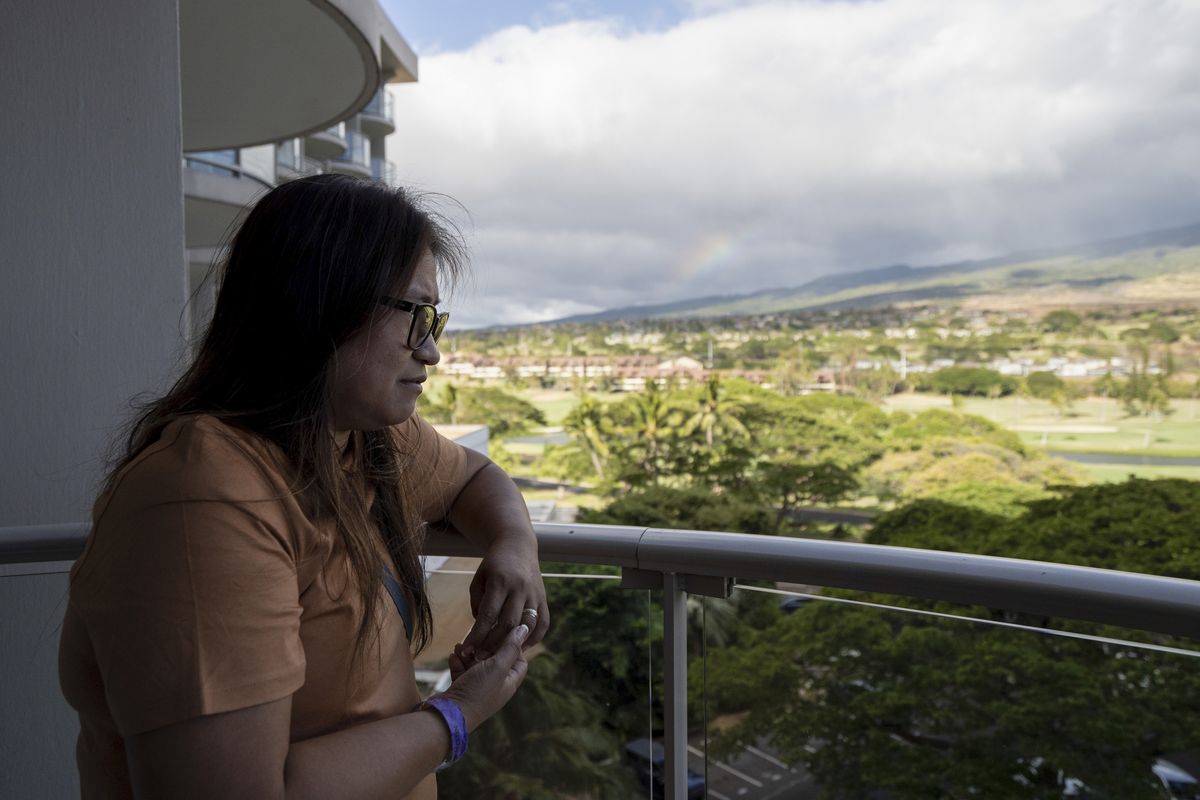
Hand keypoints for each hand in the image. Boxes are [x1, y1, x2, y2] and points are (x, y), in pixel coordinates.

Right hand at [441, 623, 530, 730]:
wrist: (448, 716)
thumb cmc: (477, 692)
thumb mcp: (497, 667)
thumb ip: (510, 647)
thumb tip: (525, 628)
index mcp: (509, 682)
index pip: (519, 660)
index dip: (513, 645)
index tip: (502, 632)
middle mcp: (496, 686)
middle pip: (496, 660)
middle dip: (486, 647)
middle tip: (479, 637)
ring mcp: (478, 688)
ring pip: (477, 664)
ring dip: (470, 653)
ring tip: (462, 645)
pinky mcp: (462, 689)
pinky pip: (463, 671)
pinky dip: (458, 662)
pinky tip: (453, 655)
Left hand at [459, 541, 548, 661]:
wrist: (517, 546)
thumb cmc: (493, 565)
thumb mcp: (479, 579)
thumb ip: (478, 604)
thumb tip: (480, 630)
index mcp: (500, 582)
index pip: (488, 615)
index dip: (477, 636)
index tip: (468, 650)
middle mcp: (519, 588)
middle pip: (508, 623)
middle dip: (493, 644)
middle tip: (481, 658)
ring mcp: (534, 593)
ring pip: (527, 625)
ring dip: (514, 643)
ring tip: (500, 656)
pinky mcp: (544, 597)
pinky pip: (543, 622)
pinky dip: (535, 637)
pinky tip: (523, 647)